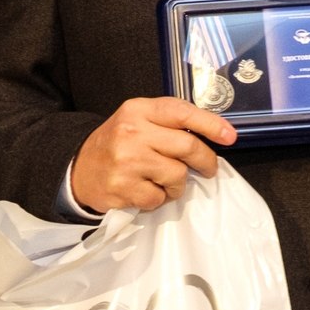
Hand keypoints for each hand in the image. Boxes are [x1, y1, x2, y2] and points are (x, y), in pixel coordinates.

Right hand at [71, 96, 237, 213]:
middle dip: (205, 161)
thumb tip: (213, 133)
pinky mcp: (123, 188)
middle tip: (209, 169)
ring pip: (177, 176)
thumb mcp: (137, 121)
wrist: (79, 169)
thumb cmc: (117, 144)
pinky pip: (159, 198)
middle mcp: (132, 132)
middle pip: (187, 146)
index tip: (230, 136)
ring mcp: (127, 161)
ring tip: (164, 182)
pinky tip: (146, 191)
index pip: (181, 112)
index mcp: (138, 110)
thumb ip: (168, 122)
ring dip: (178, 185)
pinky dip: (159, 199)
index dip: (210, 124)